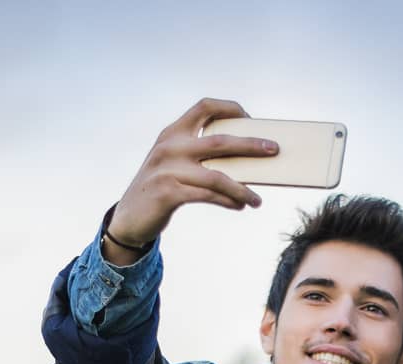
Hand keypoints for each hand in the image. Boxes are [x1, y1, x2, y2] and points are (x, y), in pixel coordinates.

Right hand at [105, 98, 278, 261]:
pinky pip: (209, 196)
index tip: (250, 119)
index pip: (204, 106)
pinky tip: (239, 205)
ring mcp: (168, 169)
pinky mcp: (168, 193)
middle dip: (251, 145)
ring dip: (243, 189)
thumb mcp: (173, 163)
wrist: (128, 218)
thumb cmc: (160, 188)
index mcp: (172, 132)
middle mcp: (170, 146)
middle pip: (220, 141)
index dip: (230, 107)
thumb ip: (198, 155)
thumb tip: (244, 160)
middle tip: (274, 150)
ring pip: (218, 176)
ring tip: (257, 200)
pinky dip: (228, 201)